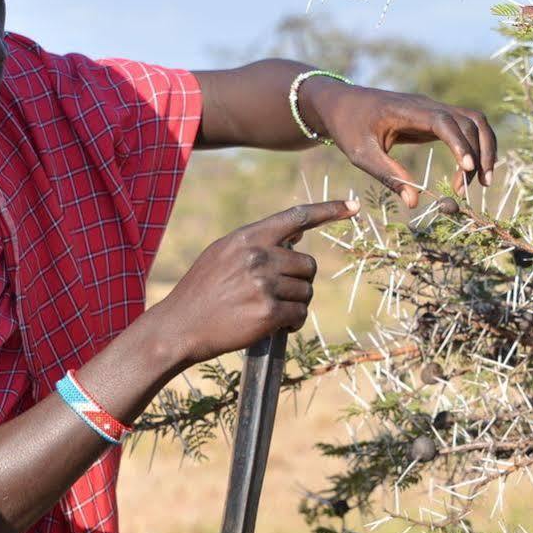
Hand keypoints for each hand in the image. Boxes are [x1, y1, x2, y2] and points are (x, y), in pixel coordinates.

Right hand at [147, 199, 357, 366]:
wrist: (179, 326)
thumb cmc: (201, 292)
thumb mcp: (221, 255)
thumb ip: (255, 244)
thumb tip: (297, 236)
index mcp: (247, 238)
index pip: (296, 217)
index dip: (328, 210)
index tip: (354, 206)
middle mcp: (258, 256)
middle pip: (307, 264)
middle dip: (300, 281)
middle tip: (281, 294)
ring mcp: (263, 284)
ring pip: (306, 291)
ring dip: (296, 303)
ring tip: (272, 311)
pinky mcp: (268, 311)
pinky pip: (299, 313)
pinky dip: (293, 322)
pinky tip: (276, 326)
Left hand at [306, 79, 497, 207]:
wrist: (342, 103)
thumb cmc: (348, 127)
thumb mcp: (361, 154)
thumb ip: (388, 175)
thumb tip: (414, 202)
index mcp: (408, 110)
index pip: (445, 121)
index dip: (460, 143)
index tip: (467, 169)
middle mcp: (428, 105)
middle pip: (470, 121)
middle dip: (479, 153)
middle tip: (472, 188)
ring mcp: (434, 109)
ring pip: (474, 122)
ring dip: (485, 148)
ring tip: (484, 182)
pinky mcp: (435, 119)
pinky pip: (465, 128)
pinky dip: (475, 147)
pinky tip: (471, 171)